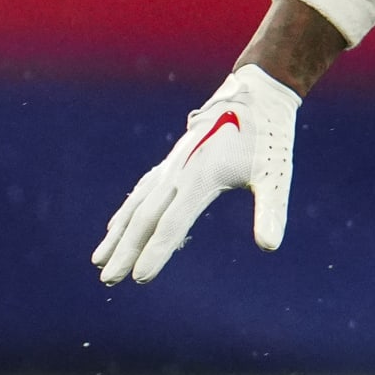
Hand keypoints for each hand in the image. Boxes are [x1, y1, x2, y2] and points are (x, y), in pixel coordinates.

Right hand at [93, 64, 300, 285]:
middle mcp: (179, 171)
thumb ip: (271, 211)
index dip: (156, 252)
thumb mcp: (276, 175)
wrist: (257, 94)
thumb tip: (270, 246)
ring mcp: (173, 164)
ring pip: (137, 203)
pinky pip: (143, 190)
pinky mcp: (173, 160)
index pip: (173, 223)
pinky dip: (126, 210)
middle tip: (108, 280)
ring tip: (98, 260)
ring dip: (118, 233)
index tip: (139, 278)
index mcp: (202, 176)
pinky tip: (116, 226)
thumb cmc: (270, 137)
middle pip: (145, 216)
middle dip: (125, 250)